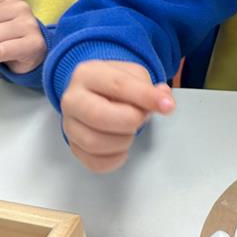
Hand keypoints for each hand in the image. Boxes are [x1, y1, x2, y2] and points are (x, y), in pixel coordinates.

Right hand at [60, 61, 175, 172]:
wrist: (95, 94)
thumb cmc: (115, 85)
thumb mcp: (134, 76)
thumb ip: (150, 88)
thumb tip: (164, 101)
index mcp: (88, 73)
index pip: (118, 85)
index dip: (146, 97)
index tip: (167, 106)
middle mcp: (72, 99)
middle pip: (99, 116)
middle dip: (130, 120)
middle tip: (141, 117)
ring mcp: (69, 125)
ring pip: (95, 143)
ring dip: (123, 140)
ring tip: (130, 130)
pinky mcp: (74, 147)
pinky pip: (95, 163)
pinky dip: (115, 159)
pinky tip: (122, 147)